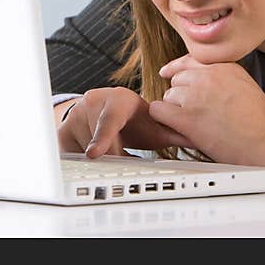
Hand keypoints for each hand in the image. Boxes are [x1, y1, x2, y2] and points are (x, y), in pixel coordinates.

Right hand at [57, 86, 192, 157]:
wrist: (108, 108)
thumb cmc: (135, 119)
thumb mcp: (153, 125)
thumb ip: (174, 133)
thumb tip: (201, 139)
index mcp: (118, 99)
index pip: (109, 119)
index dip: (102, 138)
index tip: (94, 155)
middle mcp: (92, 103)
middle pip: (98, 143)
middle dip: (110, 158)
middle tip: (118, 165)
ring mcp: (74, 117)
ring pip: (85, 152)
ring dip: (101, 162)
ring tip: (110, 155)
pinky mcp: (63, 132)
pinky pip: (72, 157)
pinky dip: (85, 165)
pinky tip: (94, 157)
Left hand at [149, 54, 264, 164]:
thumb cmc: (261, 120)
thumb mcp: (245, 84)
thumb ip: (222, 76)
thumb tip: (202, 78)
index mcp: (223, 65)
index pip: (189, 60)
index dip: (177, 69)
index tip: (167, 72)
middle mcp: (207, 76)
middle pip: (177, 79)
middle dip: (181, 94)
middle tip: (194, 110)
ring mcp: (195, 96)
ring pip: (168, 96)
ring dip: (175, 109)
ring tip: (193, 122)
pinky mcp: (187, 117)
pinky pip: (158, 111)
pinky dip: (163, 119)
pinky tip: (174, 126)